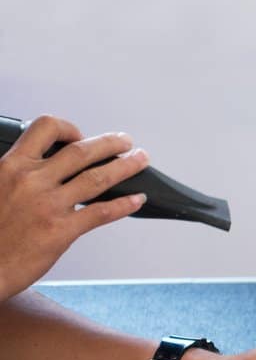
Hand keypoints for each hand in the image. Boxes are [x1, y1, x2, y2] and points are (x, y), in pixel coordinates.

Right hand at [0, 115, 149, 300]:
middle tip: (126, 141)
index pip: (45, 129)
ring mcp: (49, 205)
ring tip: (140, 160)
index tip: (81, 135)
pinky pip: (101, 212)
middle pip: (81, 151)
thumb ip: (14, 174)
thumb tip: (38, 166)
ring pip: (98, 177)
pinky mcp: (61, 231)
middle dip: (110, 143)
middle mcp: (31, 181)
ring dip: (125, 166)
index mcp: (11, 166)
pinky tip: (136, 200)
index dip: (68, 128)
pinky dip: (124, 204)